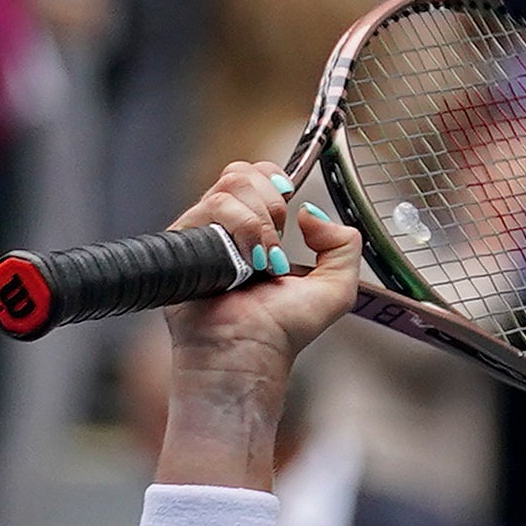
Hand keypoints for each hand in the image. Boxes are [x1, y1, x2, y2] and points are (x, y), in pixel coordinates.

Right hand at [159, 162, 366, 458]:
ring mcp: (199, 232)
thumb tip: (311, 212)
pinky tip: (244, 267)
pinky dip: (240, 231)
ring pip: (228, 188)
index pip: (253, 174)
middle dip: (270, 203)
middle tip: (275, 248)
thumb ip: (344, 246)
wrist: (248, 353)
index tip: (288, 207)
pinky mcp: (180, 240)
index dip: (272, 179)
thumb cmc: (283, 331)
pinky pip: (211, 208)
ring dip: (258, 225)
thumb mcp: (336, 289)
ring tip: (260, 265)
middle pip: (240, 172)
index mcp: (251, 229)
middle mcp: (222, 227)